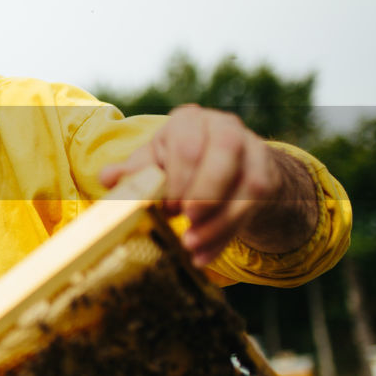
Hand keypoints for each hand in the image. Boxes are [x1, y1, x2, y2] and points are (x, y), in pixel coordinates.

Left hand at [100, 105, 312, 266]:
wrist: (224, 169)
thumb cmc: (178, 166)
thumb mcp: (154, 165)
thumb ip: (134, 172)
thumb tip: (108, 178)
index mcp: (188, 121)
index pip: (187, 145)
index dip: (177, 180)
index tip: (166, 209)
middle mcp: (224, 127)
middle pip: (224, 154)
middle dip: (203, 194)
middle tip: (183, 220)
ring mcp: (252, 148)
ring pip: (248, 184)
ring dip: (219, 221)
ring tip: (192, 246)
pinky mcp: (268, 174)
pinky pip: (257, 206)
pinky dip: (228, 234)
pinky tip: (205, 254)